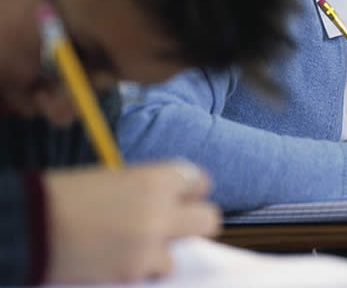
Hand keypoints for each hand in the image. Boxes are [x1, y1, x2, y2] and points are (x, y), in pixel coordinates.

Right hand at [44, 161, 219, 283]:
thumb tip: (171, 199)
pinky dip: (145, 268)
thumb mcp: (116, 178)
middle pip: (210, 218)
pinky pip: (158, 271)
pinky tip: (124, 259)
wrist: (33, 225)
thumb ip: (149, 187)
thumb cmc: (69, 195)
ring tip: (140, 245)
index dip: (190, 190)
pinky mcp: (135, 271)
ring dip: (166, 249)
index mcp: (156, 178)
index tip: (181, 196)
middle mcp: (162, 209)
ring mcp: (151, 243)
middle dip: (194, 221)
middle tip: (173, 224)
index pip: (200, 181)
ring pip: (185, 250)